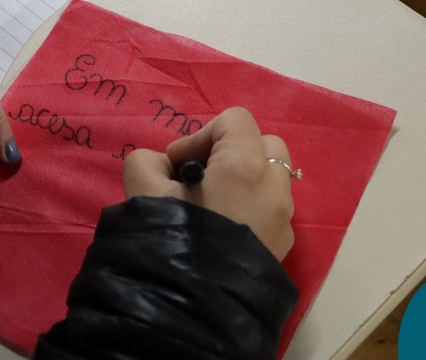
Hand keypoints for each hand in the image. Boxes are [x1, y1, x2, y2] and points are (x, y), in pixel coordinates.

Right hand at [122, 107, 294, 260]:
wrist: (192, 305)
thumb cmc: (170, 237)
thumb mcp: (141, 188)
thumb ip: (147, 161)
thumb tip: (163, 167)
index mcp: (245, 164)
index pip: (234, 120)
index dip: (199, 135)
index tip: (176, 167)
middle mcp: (274, 186)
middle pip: (264, 143)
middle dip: (231, 151)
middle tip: (198, 176)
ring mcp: (284, 219)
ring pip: (270, 179)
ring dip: (242, 180)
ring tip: (208, 205)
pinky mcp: (283, 246)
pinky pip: (270, 210)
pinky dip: (249, 207)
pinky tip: (220, 229)